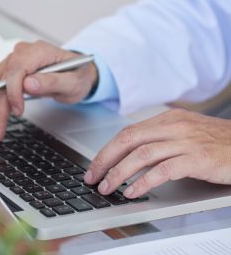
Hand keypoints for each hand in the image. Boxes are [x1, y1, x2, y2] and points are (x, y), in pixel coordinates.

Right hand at [0, 40, 97, 141]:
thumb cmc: (78, 75)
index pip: (16, 70)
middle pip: (0, 79)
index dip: (13, 93)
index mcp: (38, 51)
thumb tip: (28, 84)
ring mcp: (12, 59)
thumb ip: (52, 81)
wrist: (77, 71)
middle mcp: (21, 53)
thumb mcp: (73, 82)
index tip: (17, 112)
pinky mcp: (6, 68)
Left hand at [84, 109, 230, 197]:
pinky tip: (133, 191)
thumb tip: (132, 154)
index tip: (96, 165)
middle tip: (93, 176)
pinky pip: (163, 170)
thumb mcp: (185, 133)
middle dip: (106, 159)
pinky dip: (144, 181)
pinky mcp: (197, 158)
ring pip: (141, 154)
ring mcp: (184, 141)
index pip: (127, 132)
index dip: (107, 150)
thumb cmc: (217, 142)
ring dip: (120, 172)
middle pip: (128, 140)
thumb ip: (160, 138)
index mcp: (166, 119)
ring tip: (108, 187)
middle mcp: (172, 127)